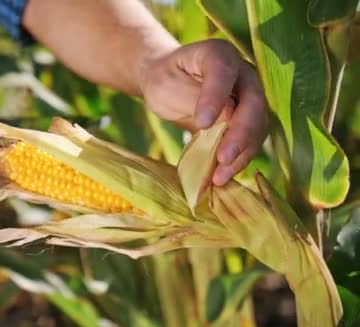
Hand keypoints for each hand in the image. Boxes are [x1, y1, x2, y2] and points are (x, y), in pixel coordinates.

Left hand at [137, 39, 267, 185]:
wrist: (169, 83)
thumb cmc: (165, 80)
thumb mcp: (165, 84)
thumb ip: (192, 96)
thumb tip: (227, 116)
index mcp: (218, 54)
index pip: (223, 72)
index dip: (216, 98)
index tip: (202, 123)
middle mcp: (242, 73)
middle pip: (252, 103)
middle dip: (240, 134)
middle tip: (222, 158)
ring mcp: (250, 97)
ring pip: (257, 127)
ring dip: (242, 154)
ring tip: (220, 177)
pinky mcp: (249, 119)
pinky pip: (250, 141)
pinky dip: (238, 160)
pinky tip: (222, 176)